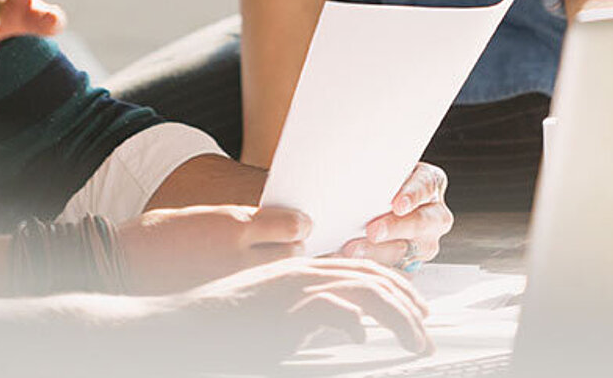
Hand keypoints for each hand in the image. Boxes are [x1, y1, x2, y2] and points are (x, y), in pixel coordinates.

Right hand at [117, 205, 308, 293]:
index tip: (300, 224)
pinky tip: (259, 293)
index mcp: (233, 224)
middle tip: (288, 247)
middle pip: (293, 255)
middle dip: (295, 250)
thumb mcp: (207, 214)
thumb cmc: (161, 235)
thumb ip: (247, 221)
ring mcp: (232, 285)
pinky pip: (261, 302)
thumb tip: (283, 226)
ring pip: (280, 281)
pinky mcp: (223, 306)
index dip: (299, 225)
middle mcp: (237, 256)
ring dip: (284, 274)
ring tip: (272, 271)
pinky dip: (266, 297)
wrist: (123, 262)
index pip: (291, 225)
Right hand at [151, 257, 431, 364]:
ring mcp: (295, 288)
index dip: (396, 287)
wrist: (186, 324)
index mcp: (303, 271)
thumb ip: (311, 314)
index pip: (362, 270)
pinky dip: (351, 323)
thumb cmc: (228, 326)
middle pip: (372, 278)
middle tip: (426, 331)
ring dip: (397, 318)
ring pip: (365, 292)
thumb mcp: (278, 315)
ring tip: (414, 342)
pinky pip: (331, 309)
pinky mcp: (284, 307)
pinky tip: (361, 340)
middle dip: (408, 304)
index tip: (417, 309)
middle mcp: (303, 272)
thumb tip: (346, 326)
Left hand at [338, 162, 451, 270]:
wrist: (371, 209)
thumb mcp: (382, 173)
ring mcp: (426, 242)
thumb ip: (376, 174)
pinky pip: (398, 270)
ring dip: (380, 252)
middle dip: (397, 228)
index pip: (427, 185)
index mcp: (430, 182)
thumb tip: (351, 174)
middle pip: (424, 222)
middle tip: (373, 231)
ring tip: (353, 250)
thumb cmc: (376, 184)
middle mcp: (435, 214)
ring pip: (410, 250)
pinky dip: (376, 267)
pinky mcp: (412, 264)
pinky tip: (354, 261)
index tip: (398, 205)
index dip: (413, 195)